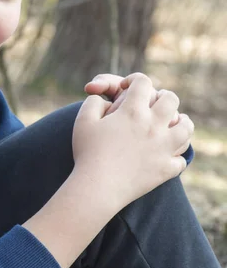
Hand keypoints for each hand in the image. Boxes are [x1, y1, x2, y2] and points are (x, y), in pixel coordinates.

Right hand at [73, 75, 193, 211]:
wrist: (97, 187)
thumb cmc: (87, 153)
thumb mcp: (83, 121)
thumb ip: (94, 102)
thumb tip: (104, 99)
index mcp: (132, 111)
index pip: (143, 82)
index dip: (134, 80)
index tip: (127, 87)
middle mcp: (153, 126)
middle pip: (171, 99)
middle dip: (163, 97)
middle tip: (155, 102)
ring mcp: (163, 148)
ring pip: (185, 127)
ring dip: (181, 122)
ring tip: (174, 123)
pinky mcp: (166, 169)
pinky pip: (180, 159)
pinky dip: (176, 156)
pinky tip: (168, 155)